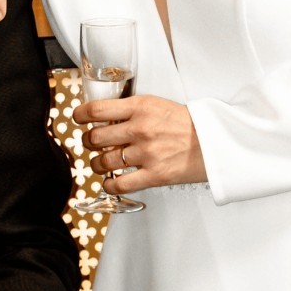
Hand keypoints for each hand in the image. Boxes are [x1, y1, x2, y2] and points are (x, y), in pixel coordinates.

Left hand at [74, 95, 207, 193]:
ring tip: (101, 163)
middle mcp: (140, 128)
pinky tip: (110, 182)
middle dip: (88, 142)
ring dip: (97, 164)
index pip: (97, 109)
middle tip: (91, 143)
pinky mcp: (154, 175)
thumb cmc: (186, 124)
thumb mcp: (157, 105)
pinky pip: (120, 185)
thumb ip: (131, 110)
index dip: (80, 116)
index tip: (77, 119)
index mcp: (140, 107)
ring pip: (104, 162)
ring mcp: (146, 153)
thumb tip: (105, 119)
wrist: (214, 142)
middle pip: (95, 138)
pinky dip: (109, 185)